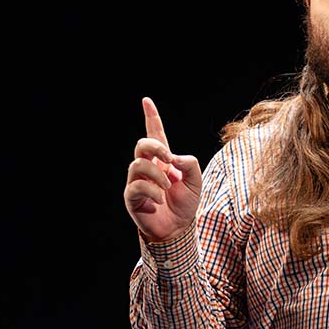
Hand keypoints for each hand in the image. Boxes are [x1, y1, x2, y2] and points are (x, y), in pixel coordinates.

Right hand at [124, 97, 201, 241]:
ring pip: (138, 164)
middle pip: (142, 144)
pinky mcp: (132, 196)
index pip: (155, 134)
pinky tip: (160, 200)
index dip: (151, 117)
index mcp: (163, 160)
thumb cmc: (185, 204)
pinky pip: (136, 186)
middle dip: (155, 147)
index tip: (146, 100)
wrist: (179, 228)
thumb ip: (190, 163)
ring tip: (168, 188)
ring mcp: (138, 181)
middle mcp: (148, 167)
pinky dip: (152, 191)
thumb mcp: (195, 180)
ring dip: (157, 175)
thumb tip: (173, 156)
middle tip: (169, 159)